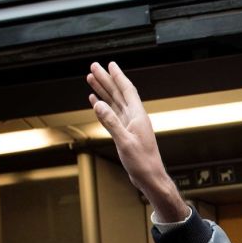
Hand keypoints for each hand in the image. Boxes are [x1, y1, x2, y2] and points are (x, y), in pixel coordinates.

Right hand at [86, 61, 187, 221]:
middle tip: (93, 67)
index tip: (109, 64)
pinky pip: (112, 115)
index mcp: (138, 116)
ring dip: (103, 91)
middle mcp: (135, 118)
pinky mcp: (126, 133)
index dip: (118, 76)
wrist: (150, 178)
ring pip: (114, 103)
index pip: (127, 90)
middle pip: (119, 93)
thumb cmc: (143, 163)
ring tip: (91, 79)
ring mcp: (130, 125)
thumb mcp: (125, 142)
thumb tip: (98, 104)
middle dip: (106, 79)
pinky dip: (103, 107)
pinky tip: (96, 102)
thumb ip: (111, 123)